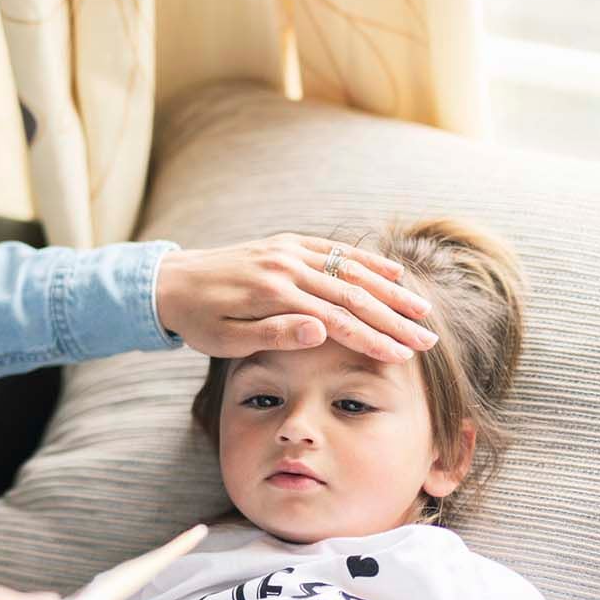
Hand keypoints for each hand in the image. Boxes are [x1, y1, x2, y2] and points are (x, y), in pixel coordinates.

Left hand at [155, 234, 435, 363]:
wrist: (171, 281)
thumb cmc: (198, 319)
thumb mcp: (226, 338)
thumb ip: (274, 334)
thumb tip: (321, 332)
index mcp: (274, 294)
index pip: (336, 319)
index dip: (372, 338)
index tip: (403, 356)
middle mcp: (287, 266)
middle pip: (353, 294)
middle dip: (394, 318)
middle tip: (428, 339)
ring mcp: (289, 251)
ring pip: (351, 269)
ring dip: (391, 289)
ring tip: (423, 310)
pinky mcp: (288, 243)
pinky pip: (334, 250)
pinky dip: (366, 260)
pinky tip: (394, 272)